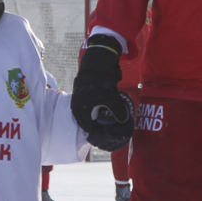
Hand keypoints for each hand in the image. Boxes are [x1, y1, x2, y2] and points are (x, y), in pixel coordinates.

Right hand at [71, 34, 134, 150]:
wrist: (97, 64)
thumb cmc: (100, 82)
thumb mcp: (111, 98)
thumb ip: (117, 111)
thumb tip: (123, 121)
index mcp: (80, 110)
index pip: (88, 128)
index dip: (98, 133)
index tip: (108, 136)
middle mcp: (78, 107)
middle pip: (88, 123)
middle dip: (99, 127)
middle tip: (110, 131)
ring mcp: (81, 101)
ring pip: (90, 115)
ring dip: (99, 119)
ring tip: (110, 123)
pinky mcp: (86, 96)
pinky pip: (91, 108)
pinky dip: (98, 112)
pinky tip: (107, 112)